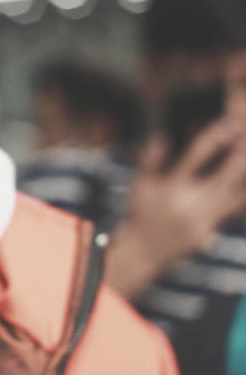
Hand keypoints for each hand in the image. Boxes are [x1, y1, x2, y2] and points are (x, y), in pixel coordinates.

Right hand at [105, 118, 245, 299]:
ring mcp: (203, 219)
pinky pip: (232, 211)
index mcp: (172, 187)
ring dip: (244, 176)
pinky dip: (240, 196)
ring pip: (234, 194)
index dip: (213, 137)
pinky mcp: (210, 230)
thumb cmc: (140, 212)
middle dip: (240, 156)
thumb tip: (160, 136)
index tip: (228, 124)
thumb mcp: (139, 184)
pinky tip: (244, 185)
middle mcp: (190, 203)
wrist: (143, 251)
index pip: (196, 156)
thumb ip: (149, 159)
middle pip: (225, 175)